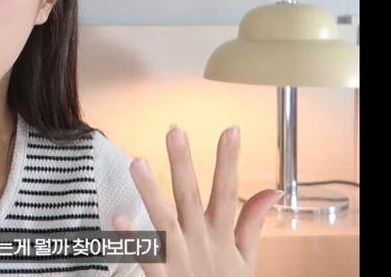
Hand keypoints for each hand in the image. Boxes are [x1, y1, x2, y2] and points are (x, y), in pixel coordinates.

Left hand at [115, 126, 281, 276]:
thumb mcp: (245, 257)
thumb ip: (252, 221)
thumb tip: (272, 189)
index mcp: (220, 234)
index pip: (227, 190)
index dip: (230, 160)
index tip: (232, 129)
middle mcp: (199, 241)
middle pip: (190, 197)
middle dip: (184, 164)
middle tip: (175, 131)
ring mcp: (178, 258)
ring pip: (163, 219)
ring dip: (151, 191)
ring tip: (138, 162)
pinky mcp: (161, 275)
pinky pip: (145, 255)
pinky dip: (133, 239)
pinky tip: (118, 218)